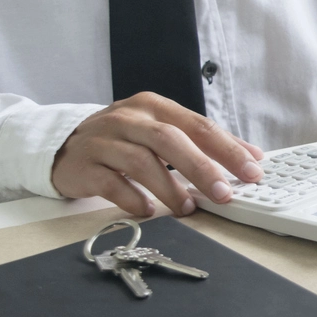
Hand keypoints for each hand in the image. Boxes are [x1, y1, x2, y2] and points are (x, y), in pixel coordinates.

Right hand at [52, 93, 264, 216]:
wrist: (64, 144)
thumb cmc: (125, 139)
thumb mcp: (162, 130)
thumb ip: (203, 142)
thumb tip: (252, 157)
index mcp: (155, 107)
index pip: (198, 125)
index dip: (228, 148)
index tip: (252, 169)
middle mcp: (129, 118)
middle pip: (170, 140)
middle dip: (201, 167)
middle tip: (224, 193)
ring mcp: (103, 140)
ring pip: (140, 161)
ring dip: (169, 187)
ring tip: (188, 207)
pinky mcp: (83, 165)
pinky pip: (110, 182)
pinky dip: (132, 197)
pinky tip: (148, 210)